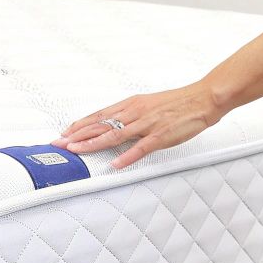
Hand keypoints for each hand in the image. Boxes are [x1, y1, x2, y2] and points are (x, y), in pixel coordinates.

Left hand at [53, 83, 226, 169]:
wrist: (203, 98)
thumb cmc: (178, 103)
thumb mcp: (148, 105)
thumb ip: (131, 115)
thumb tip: (115, 125)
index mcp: (131, 105)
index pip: (99, 115)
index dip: (80, 125)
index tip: (65, 133)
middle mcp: (135, 112)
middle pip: (100, 124)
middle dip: (77, 134)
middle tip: (59, 143)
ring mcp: (147, 124)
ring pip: (114, 134)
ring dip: (92, 143)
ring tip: (76, 150)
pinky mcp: (161, 135)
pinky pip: (140, 148)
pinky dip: (126, 156)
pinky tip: (114, 164)